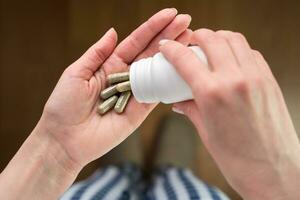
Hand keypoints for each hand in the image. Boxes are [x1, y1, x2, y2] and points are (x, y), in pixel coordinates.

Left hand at [40, 8, 191, 168]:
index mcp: (110, 65)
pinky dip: (170, 81)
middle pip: (151, 53)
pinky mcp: (140, 111)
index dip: (153, 27)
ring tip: (190, 39)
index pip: (136, 42)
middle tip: (187, 21)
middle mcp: (126, 77)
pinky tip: (183, 68)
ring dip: (174, 56)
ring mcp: (135, 93)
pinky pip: (157, 94)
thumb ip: (97, 53)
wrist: (64, 139)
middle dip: (169, 36)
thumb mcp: (76, 73)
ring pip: (157, 71)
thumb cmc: (64, 105)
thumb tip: (113, 31)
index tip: (170, 14)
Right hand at [160, 29, 299, 199]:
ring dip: (218, 38)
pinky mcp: (269, 80)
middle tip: (189, 44)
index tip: (166, 46)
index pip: (185, 59)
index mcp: (213, 94)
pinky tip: (230, 60)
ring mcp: (255, 77)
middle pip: (212, 39)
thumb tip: (179, 100)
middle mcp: (235, 79)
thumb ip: (191, 109)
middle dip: (196, 37)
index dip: (171, 49)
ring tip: (209, 47)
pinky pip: (251, 53)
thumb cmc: (238, 159)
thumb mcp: (206, 132)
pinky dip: (237, 49)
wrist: (274, 172)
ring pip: (234, 39)